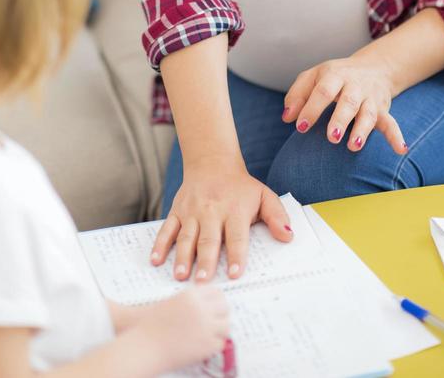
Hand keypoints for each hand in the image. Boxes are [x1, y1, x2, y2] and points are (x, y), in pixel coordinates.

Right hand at [138, 285, 229, 374]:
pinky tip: (206, 346)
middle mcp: (200, 308)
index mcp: (191, 295)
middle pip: (224, 306)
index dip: (218, 300)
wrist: (144, 346)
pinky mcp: (206, 345)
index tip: (217, 306)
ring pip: (226, 325)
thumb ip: (192, 302)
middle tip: (218, 321)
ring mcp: (205, 326)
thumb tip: (211, 307)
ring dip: (220, 330)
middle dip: (222, 314)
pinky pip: (220, 343)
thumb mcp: (172, 303)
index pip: (216, 291)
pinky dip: (214, 345)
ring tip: (213, 334)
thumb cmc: (152, 326)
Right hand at [151, 158, 292, 281]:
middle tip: (203, 282)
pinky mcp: (177, 211)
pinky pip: (167, 228)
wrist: (212, 162)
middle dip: (205, 260)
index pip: (237, 235)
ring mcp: (192, 211)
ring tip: (180, 276)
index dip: (236, 255)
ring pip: (186, 236)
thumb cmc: (241, 187)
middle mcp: (212, 210)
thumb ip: (277, 216)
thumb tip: (288, 236)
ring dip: (182, 257)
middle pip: (209, 238)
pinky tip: (155, 261)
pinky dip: (160, 244)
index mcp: (235, 209)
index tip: (234, 274)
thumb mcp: (264, 196)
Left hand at [282, 53, 406, 153]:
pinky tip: (401, 149)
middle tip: (332, 137)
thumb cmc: (334, 77)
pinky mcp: (382, 110)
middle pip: (348, 102)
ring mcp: (370, 98)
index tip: (300, 127)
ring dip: (362, 129)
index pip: (323, 91)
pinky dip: (396, 136)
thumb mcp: (313, 77)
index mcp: (334, 75)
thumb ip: (296, 95)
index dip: (311, 108)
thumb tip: (287, 118)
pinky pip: (391, 122)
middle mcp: (354, 86)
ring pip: (368, 113)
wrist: (373, 67)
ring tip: (353, 145)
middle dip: (340, 119)